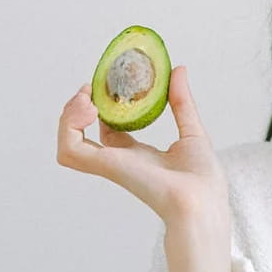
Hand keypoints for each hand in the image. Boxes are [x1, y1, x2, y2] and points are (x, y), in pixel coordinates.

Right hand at [56, 65, 228, 227]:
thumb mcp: (192, 130)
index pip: (109, 129)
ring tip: (86, 99)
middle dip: (77, 109)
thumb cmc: (203, 180)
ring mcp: (110, 164)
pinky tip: (90, 109)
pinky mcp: (106, 166)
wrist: (202, 201)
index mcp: (138, 156)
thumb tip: (179, 70)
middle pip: (82, 134)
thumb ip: (181, 102)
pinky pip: (70, 149)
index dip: (104, 106)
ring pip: (68, 141)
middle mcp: (120, 160)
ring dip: (68, 116)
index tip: (107, 85)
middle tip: (89, 90)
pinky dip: (70, 127)